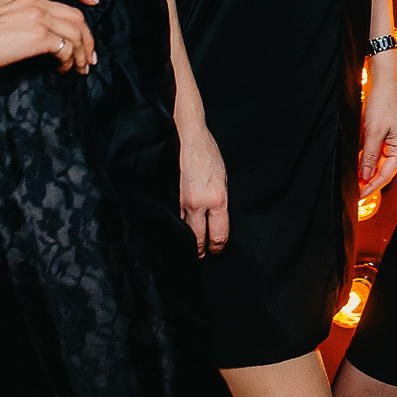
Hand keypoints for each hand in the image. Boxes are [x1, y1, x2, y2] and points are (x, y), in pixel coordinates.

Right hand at [0, 0, 97, 73]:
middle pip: (76, 16)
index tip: (92, 1)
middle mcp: (34, 0)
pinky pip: (67, 48)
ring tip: (80, 67)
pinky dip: (70, 60)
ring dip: (82, 52)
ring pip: (77, 32)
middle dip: (87, 37)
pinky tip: (63, 69)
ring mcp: (39, 17)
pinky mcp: (39, 37)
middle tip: (87, 55)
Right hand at [177, 125, 229, 255]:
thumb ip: (221, 203)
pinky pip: (176, 219)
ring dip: (189, 241)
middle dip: (202, 251)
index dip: (219, 247)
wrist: (189, 140)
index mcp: (218, 200)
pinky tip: (180, 232)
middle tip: (203, 256)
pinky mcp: (172, 198)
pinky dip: (179, 228)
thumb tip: (218, 221)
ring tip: (192, 248)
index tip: (218, 251)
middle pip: (199, 240)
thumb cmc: (210, 156)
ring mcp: (183, 202)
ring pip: (185, 232)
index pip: (219, 234)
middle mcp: (200, 204)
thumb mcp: (224, 180)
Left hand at [359, 50, 396, 193]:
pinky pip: (375, 154)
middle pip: (383, 171)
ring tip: (354, 183)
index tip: (359, 196)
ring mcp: (390, 141)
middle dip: (369, 182)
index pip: (386, 175)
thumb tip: (366, 176)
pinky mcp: (383, 135)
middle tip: (354, 193)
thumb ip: (370, 156)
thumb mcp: (373, 132)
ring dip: (367, 173)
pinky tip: (357, 167)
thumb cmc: (382, 104)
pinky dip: (366, 161)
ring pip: (378, 163)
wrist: (383, 82)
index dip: (372, 187)